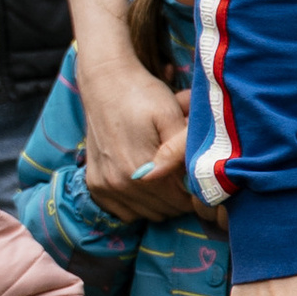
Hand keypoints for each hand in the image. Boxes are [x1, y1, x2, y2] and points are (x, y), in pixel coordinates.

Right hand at [78, 41, 193, 222]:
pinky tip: (146, 180)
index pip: (185, 202)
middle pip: (169, 210)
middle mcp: (120, 184)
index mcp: (143, 171)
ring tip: (167, 172)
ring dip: (163, 200)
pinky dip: (139, 202)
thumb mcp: (172, 116)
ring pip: (150, 213)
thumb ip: (183, 150)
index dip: (198, 190)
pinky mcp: (95, 185)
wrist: (104, 83)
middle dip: (182, 195)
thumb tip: (197, 178)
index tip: (201, 174)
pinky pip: (126, 211)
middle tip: (185, 170)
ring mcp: (105, 187)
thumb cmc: (144, 95)